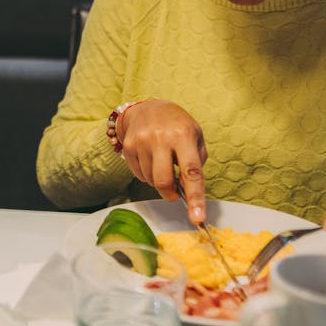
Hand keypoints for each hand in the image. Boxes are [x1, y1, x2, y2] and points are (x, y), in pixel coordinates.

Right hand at [117, 99, 208, 223]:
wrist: (149, 108)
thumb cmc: (177, 125)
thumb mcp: (196, 136)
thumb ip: (196, 163)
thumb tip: (187, 189)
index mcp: (183, 135)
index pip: (191, 171)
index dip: (195, 197)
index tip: (197, 218)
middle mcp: (161, 138)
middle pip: (163, 181)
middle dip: (170, 194)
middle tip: (174, 193)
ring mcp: (142, 142)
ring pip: (150, 181)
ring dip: (159, 181)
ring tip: (162, 164)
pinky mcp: (129, 146)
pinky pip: (139, 175)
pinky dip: (147, 175)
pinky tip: (151, 160)